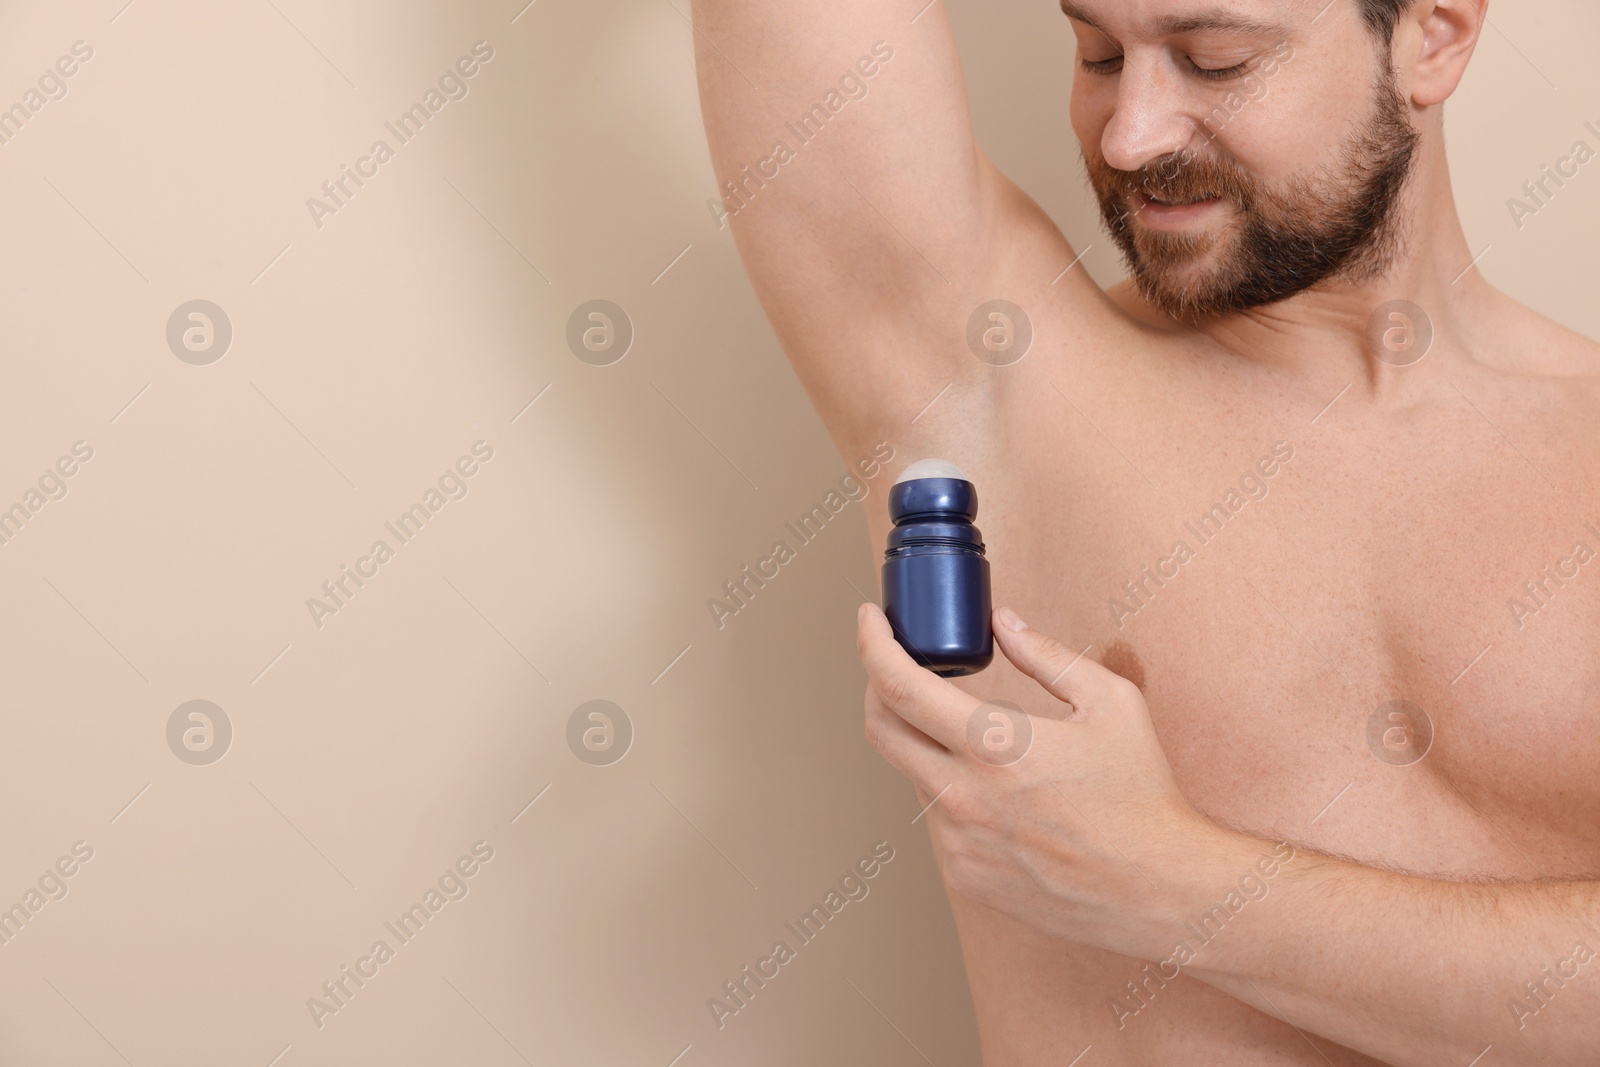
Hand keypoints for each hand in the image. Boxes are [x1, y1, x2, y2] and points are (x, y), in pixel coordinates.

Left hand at [856, 601, 1222, 955]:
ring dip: (932, 747)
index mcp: (994, 746)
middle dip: (877, 687)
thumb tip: (1003, 624)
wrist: (1159, 890)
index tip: (869, 619)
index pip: (897, 686)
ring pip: (915, 776)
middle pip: (880, 729)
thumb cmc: (1142, 796)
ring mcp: (957, 842)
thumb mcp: (1110, 703)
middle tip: (899, 666)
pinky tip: (1004, 797)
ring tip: (991, 746)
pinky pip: (938, 821)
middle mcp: (962, 796)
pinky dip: (954, 794)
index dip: (871, 644)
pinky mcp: (963, 876)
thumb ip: (1046, 657)